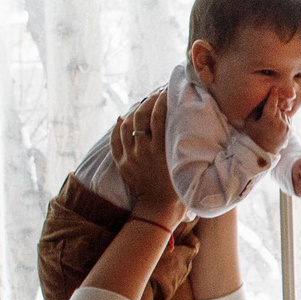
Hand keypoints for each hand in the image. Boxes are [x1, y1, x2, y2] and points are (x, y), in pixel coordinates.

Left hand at [110, 91, 184, 225]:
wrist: (158, 208)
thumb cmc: (178, 188)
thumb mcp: (185, 164)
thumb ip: (184, 144)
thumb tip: (184, 122)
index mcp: (162, 149)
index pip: (159, 115)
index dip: (162, 99)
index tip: (167, 91)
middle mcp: (144, 150)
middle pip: (141, 116)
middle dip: (148, 101)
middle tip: (156, 95)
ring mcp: (131, 156)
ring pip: (127, 126)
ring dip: (134, 113)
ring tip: (141, 106)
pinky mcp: (122, 163)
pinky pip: (115, 140)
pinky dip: (118, 128)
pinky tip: (122, 119)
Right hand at [238, 86, 294, 155]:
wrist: (264, 151)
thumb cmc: (254, 135)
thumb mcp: (250, 122)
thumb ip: (255, 110)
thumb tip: (261, 100)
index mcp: (268, 119)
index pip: (272, 103)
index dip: (273, 94)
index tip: (274, 87)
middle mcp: (279, 122)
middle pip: (277, 107)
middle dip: (272, 107)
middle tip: (265, 115)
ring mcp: (286, 126)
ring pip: (283, 112)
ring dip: (277, 113)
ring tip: (269, 123)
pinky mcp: (290, 129)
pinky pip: (287, 118)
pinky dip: (282, 118)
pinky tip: (275, 125)